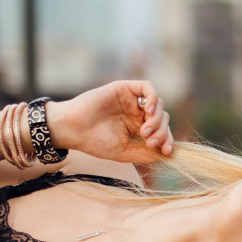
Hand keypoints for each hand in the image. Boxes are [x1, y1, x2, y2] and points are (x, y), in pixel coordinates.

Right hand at [43, 80, 174, 164]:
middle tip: (150, 141)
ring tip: (145, 131)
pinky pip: (147, 87)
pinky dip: (153, 98)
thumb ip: (146, 153)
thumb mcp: (125, 153)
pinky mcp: (125, 88)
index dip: (168, 140)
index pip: (162, 131)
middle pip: (163, 118)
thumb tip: (167, 154)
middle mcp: (137, 113)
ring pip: (158, 104)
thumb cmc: (95, 142)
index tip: (167, 151)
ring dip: (157, 119)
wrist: (73, 129)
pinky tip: (149, 111)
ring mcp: (132, 100)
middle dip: (162, 132)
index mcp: (138, 128)